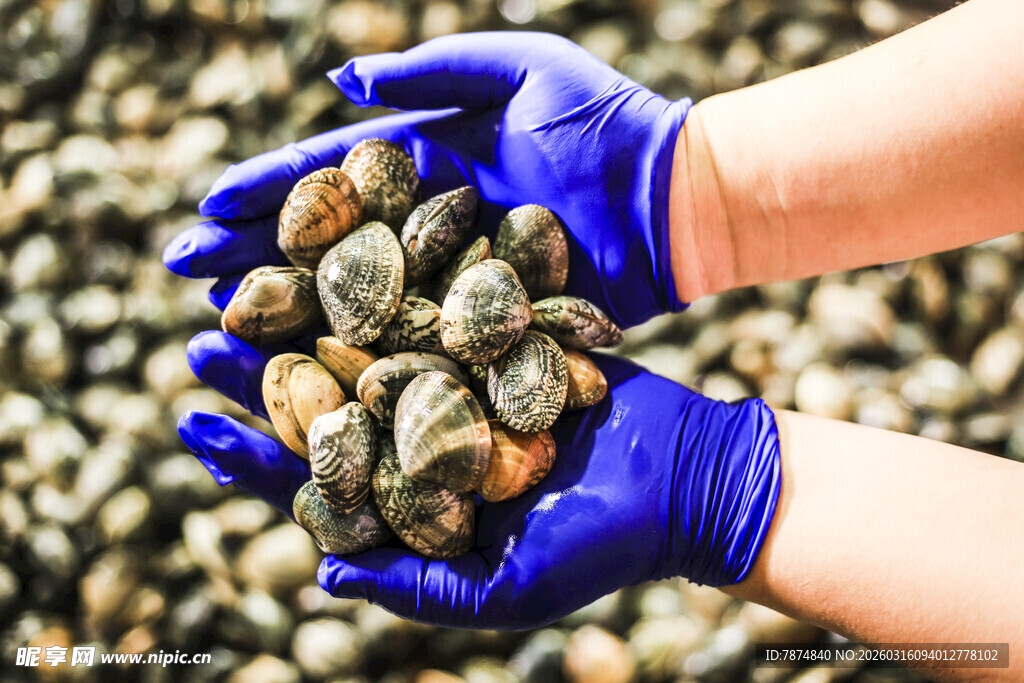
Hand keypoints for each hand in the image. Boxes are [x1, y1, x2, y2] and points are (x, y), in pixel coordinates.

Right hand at [162, 32, 691, 327]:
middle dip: (254, 256)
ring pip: (359, 300)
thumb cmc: (606, 125)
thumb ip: (437, 69)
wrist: (676, 198)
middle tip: (186, 276)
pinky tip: (317, 378)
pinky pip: (416, 345)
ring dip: (293, 314)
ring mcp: (452, 282)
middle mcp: (427, 227)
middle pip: (328, 243)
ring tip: (226, 328)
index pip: (330, 177)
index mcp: (425, 162)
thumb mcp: (521, 69)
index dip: (266, 191)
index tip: (205, 207)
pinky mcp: (484, 327)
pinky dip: (367, 362)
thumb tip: (342, 81)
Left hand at [179, 332, 780, 628]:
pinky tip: (346, 254)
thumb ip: (413, 584)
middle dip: (265, 379)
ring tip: (254, 289)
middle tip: (201, 340)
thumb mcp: (505, 589)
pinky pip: (436, 312)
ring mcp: (463, 388)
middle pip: (332, 408)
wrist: (686, 476)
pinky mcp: (499, 345)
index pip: (316, 483)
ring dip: (313, 323)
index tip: (194, 424)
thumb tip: (319, 572)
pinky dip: (392, 284)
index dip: (252, 457)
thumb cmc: (600, 546)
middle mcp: (429, 442)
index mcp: (417, 504)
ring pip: (372, 351)